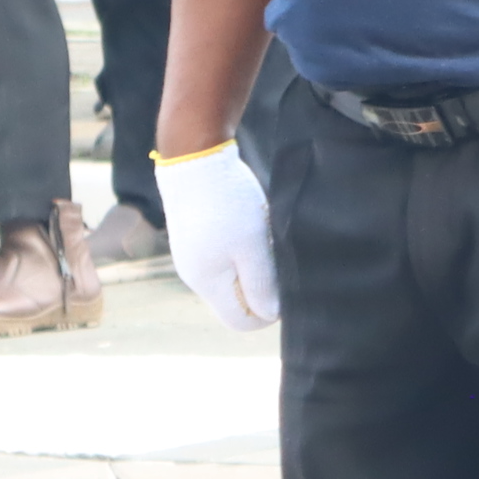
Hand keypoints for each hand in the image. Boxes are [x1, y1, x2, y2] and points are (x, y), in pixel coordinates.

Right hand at [159, 142, 278, 330]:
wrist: (194, 156)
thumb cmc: (226, 202)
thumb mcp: (252, 246)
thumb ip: (261, 284)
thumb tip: (270, 314)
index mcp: (206, 283)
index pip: (240, 322)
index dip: (268, 313)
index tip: (285, 286)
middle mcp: (195, 275)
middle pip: (236, 300)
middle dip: (262, 287)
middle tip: (277, 258)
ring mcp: (193, 254)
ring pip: (233, 277)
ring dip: (254, 265)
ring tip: (263, 237)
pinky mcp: (196, 236)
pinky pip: (225, 257)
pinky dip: (243, 248)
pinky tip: (251, 224)